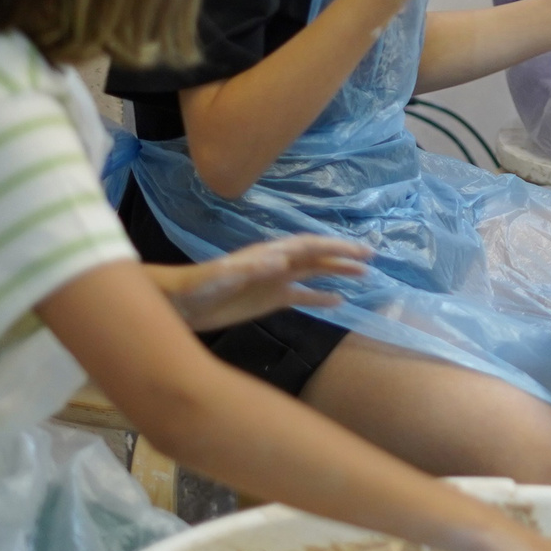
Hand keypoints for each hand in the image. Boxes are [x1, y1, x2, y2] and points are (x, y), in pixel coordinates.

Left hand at [155, 236, 371, 331]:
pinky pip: (300, 297)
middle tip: (371, 257)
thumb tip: (283, 257)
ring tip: (364, 275)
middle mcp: (276, 264)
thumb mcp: (222, 276)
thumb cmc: (197, 286)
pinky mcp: (268, 299)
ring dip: (336, 272)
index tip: (358, 250)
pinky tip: (338, 301)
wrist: (179, 304)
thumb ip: (249, 267)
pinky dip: (320, 298)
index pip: (308, 246)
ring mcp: (273, 282)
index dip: (333, 247)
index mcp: (268, 254)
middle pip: (316, 256)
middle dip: (342, 255)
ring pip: (312, 273)